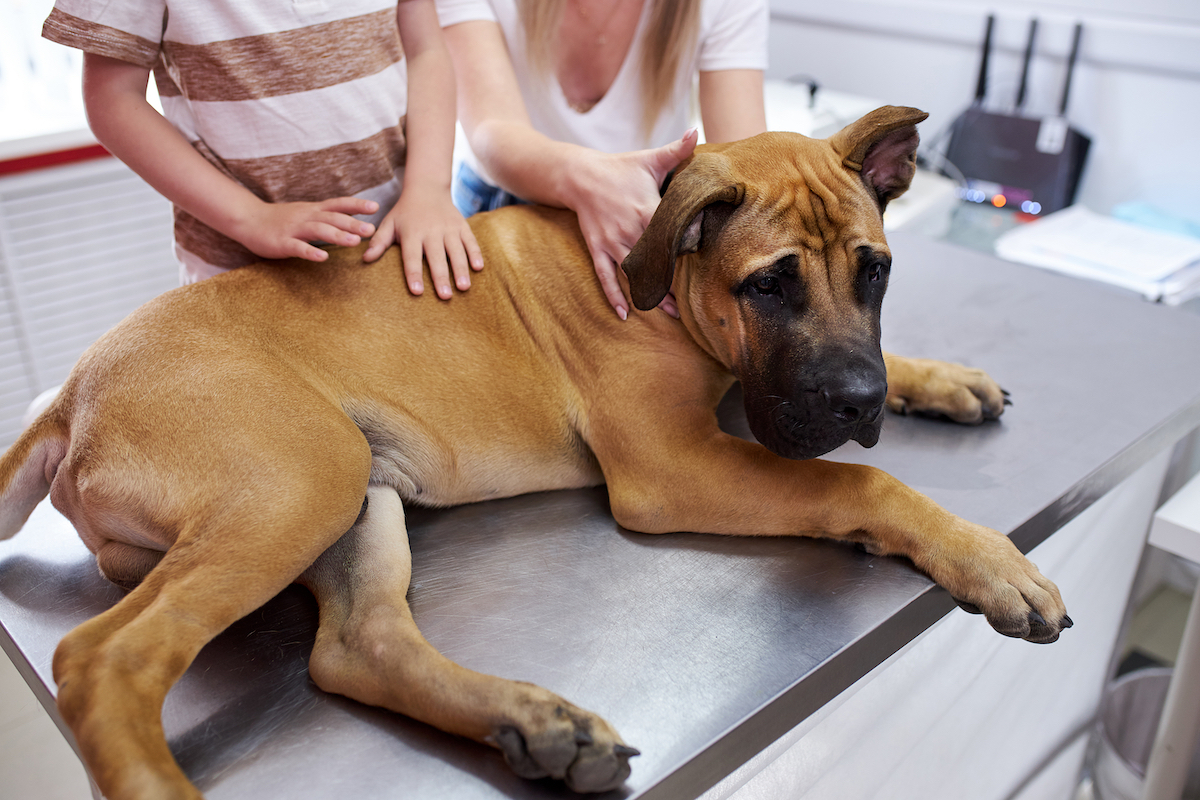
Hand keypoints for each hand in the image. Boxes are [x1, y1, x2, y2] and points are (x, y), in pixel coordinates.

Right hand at [232, 197, 378, 261]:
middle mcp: (306, 216)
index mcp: (313, 210)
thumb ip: (326, 216)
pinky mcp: (281, 243)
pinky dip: (311, 252)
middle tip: (372, 230)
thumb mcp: (306, 213)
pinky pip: (298, 248)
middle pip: (332, 218)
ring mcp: (293, 229)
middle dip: (353, 223)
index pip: (338, 204)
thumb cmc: (280, 219)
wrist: (247, 219)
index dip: (356, 205)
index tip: (375, 207)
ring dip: (337, 236)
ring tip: (355, 242)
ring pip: (318, 230)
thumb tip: (352, 219)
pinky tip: (324, 258)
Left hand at [364, 188, 483, 297]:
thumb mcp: (389, 223)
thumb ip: (379, 242)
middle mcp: (431, 230)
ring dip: (461, 269)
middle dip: (441, 277)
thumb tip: (365, 259)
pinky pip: (470, 240)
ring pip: (456, 251)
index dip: (414, 274)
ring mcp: (448, 228)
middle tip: (445, 297)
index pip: (412, 257)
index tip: (417, 291)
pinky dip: (475, 253)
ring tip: (463, 287)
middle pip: (436, 257)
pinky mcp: (462, 225)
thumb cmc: (405, 212)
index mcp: (412, 233)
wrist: (426, 188)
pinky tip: (479, 268)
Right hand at [567, 128, 696, 318]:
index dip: (685, 253)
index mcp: (646, 209)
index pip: (671, 237)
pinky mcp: (597, 248)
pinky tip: (624, 315)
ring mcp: (611, 242)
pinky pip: (606, 276)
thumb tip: (695, 131)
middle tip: (691, 306)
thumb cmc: (620, 168)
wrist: (579, 174)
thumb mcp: (649, 158)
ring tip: (670, 314)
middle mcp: (630, 230)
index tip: (700, 268)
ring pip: (634, 274)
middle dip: (672, 284)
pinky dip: (613, 296)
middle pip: (655, 262)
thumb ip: (676, 150)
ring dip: (650, 295)